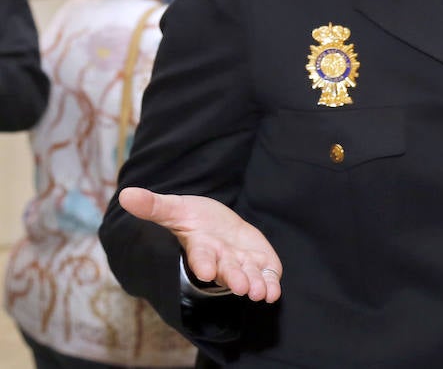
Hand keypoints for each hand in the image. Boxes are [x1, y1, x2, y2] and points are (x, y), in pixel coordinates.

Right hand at [118, 186, 282, 302]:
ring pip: (247, 277)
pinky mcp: (258, 260)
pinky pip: (265, 274)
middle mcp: (220, 259)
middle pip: (226, 271)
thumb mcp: (175, 208)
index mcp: (200, 247)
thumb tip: (126, 194)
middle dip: (233, 278)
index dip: (203, 263)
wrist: (216, 223)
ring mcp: (240, 262)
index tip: (207, 271)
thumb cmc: (193, 218)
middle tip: (241, 287)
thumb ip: (154, 205)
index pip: (200, 257)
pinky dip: (270, 282)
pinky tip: (273, 290)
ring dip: (254, 285)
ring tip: (261, 292)